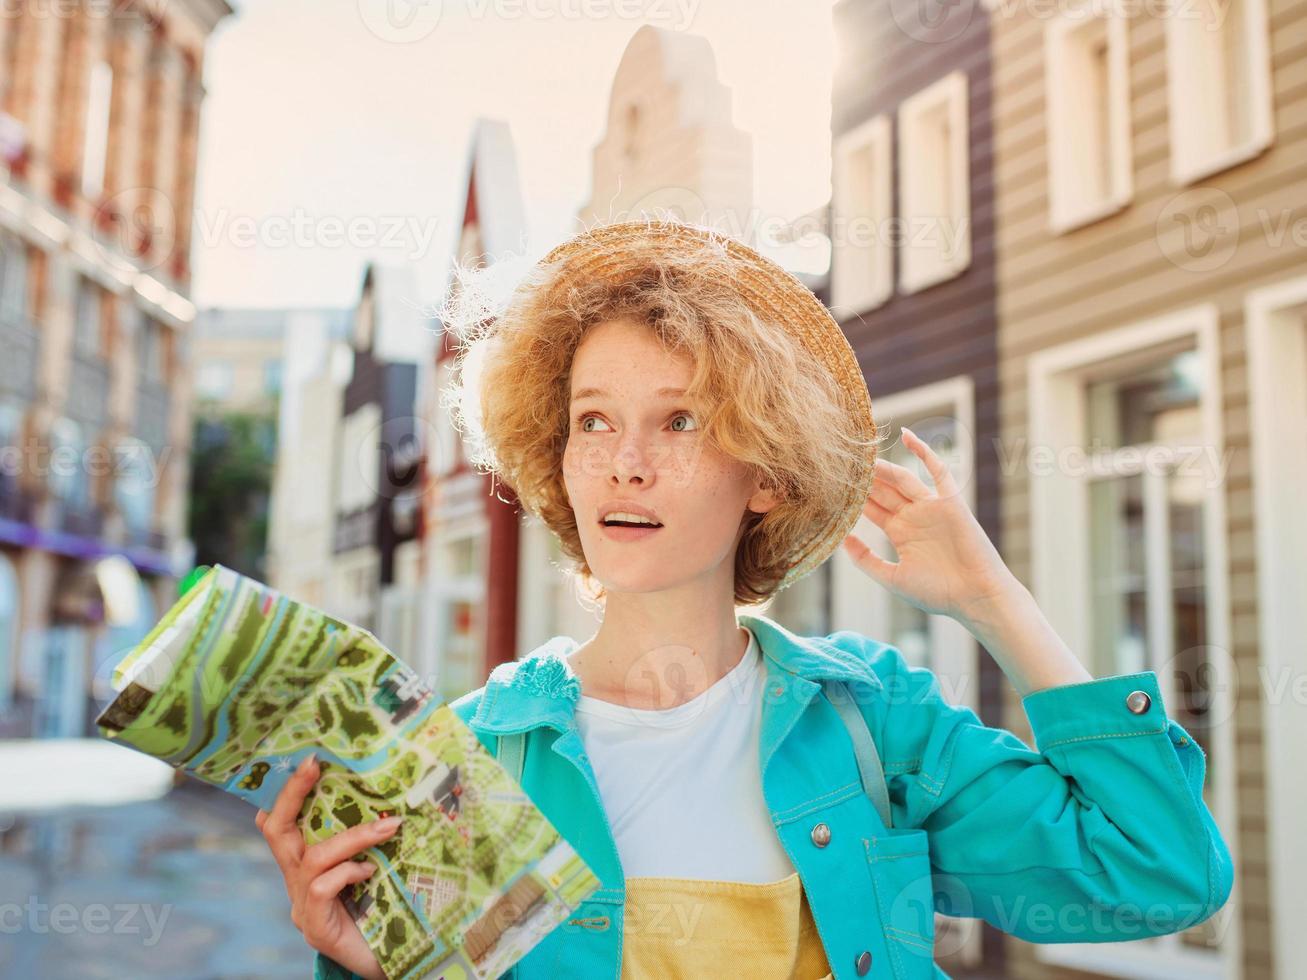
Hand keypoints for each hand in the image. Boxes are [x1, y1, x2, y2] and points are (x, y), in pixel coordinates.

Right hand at [255, 755, 397, 979]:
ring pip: (312, 857)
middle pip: (277, 832)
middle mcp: (298, 885)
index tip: (310, 759)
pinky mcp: (317, 929)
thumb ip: (369, 840)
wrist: (396, 962)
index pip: (282, 824)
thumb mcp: (377, 865)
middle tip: (316, 765)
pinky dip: (348, 870)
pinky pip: (323, 886)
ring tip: (388, 827)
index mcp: (308, 866)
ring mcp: (304, 908)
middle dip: (293, 794)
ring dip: (351, 836)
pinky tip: (370, 872)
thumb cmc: (389, 910)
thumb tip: (391, 794)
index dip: (287, 791)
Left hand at [841, 426, 1019, 626]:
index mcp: (901, 533)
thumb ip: (866, 560)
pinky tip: (906, 436)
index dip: (854, 496)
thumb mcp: (893, 578)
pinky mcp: (950, 501)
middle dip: (864, 478)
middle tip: (842, 460)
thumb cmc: (938, 594)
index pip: (872, 508)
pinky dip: (924, 452)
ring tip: (862, 454)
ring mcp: (932, 507)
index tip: (831, 483)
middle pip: (884, 490)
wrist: (977, 597)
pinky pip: (938, 470)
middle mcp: (914, 517)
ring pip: (903, 478)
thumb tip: (841, 539)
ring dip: (883, 466)